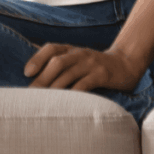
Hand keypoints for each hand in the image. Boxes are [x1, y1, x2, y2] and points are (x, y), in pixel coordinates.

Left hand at [24, 44, 144, 92]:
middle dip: (42, 79)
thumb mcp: (78, 61)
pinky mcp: (102, 75)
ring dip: (54, 88)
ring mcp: (91, 63)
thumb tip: (32, 71)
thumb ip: (60, 63)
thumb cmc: (95, 67)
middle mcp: (80, 54)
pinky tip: (66, 104)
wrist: (126, 65)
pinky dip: (74, 94)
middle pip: (57, 62)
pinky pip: (85, 84)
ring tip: (43, 103)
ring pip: (69, 73)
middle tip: (30, 95)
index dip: (37, 58)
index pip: (51, 48)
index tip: (26, 73)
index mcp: (72, 50)